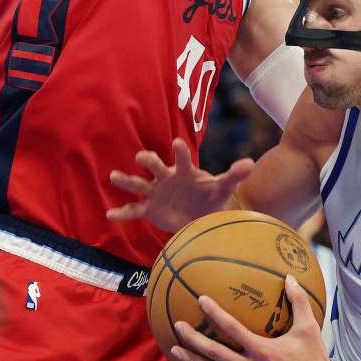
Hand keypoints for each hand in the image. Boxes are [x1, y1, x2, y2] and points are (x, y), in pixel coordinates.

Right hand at [106, 138, 253, 231]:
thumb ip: (234, 175)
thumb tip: (250, 163)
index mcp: (185, 171)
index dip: (180, 151)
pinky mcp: (150, 209)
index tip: (177, 143)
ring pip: (139, 184)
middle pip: (156, 166)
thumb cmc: (210, 196)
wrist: (200, 216)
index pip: (183, 158)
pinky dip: (122, 212)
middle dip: (149, 161)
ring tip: (114, 176)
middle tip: (141, 157)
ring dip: (127, 180)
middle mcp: (167, 178)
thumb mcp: (223, 187)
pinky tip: (110, 214)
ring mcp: (156, 192)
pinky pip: (134, 210)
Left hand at [171, 275, 335, 360]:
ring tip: (175, 352)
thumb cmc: (314, 358)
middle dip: (194, 340)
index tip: (201, 300)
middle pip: (215, 353)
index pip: (232, 329)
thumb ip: (299, 301)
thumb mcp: (309, 327)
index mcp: (262, 350)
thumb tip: (290, 278)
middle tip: (178, 326)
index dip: (215, 314)